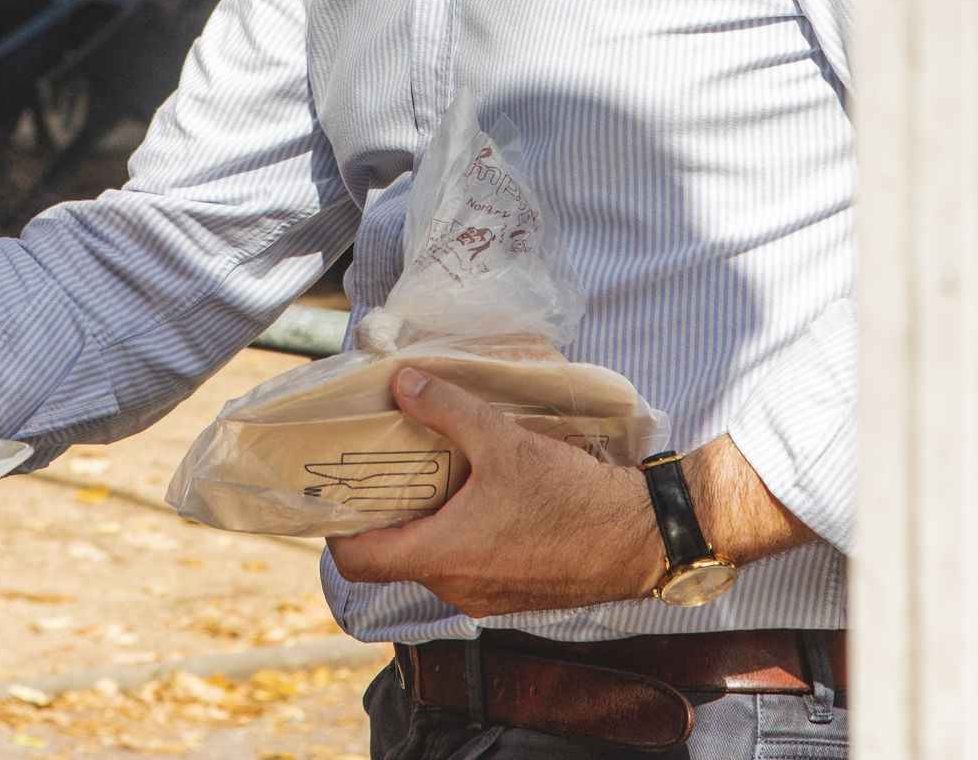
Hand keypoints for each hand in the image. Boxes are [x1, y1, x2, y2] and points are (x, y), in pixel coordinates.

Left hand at [325, 370, 661, 615]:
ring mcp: (485, 596)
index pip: (358, 561)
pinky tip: (475, 497)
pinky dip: (457, 537)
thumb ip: (446, 408)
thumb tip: (401, 382)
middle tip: (381, 473)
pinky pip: (465, 568)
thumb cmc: (572, 497)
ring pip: (431, 563)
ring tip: (428, 476)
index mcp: (442, 556)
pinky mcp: (513, 594)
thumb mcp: (503, 441)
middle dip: (383, 517)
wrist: (640, 539)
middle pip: (392, 559)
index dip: (336, 531)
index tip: (336, 496)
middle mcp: (456, 586)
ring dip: (423, 526)